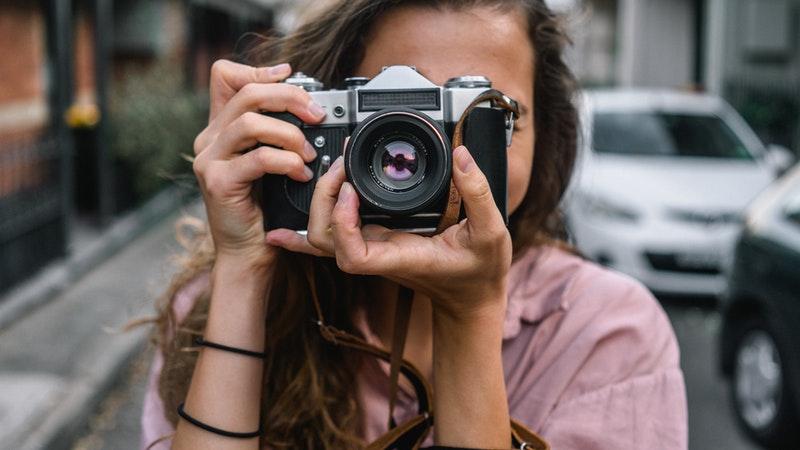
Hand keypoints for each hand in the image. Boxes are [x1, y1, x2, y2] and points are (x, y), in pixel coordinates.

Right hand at [192, 60, 326, 268]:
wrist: (248, 251)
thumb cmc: (264, 208)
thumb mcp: (271, 163)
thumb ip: (277, 133)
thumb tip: (310, 107)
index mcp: (220, 128)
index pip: (225, 76)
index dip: (258, 70)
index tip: (291, 75)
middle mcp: (209, 139)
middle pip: (247, 94)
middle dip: (289, 98)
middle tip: (317, 114)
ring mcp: (210, 160)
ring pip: (251, 123)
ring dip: (290, 134)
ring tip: (308, 153)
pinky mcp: (219, 182)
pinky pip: (258, 158)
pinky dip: (287, 162)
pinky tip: (301, 173)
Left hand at [266, 146, 511, 320]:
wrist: (471, 297)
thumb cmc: (479, 272)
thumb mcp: (492, 233)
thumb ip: (479, 194)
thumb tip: (462, 156)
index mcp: (401, 256)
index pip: (352, 254)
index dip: (342, 222)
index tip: (353, 190)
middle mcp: (378, 254)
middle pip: (325, 239)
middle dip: (324, 199)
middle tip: (344, 164)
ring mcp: (372, 249)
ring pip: (322, 237)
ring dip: (319, 201)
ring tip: (336, 167)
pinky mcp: (374, 241)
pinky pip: (333, 236)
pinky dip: (305, 229)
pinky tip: (283, 225)